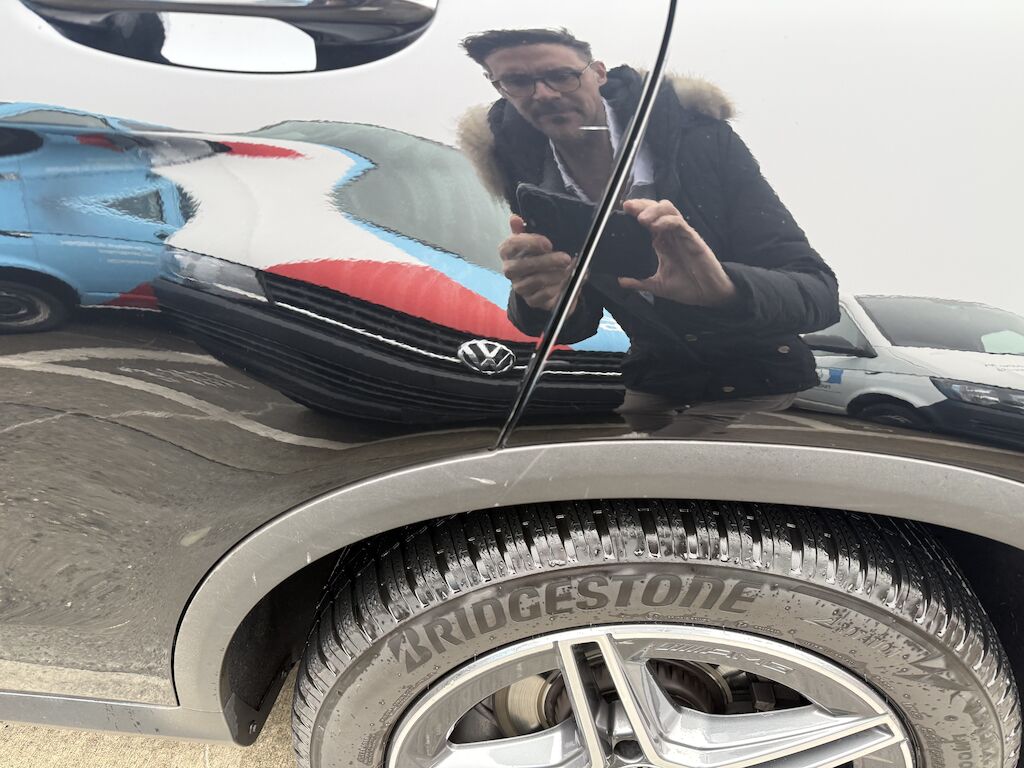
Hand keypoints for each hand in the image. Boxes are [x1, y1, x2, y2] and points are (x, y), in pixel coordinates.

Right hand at [500, 215, 574, 311]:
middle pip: (521, 266)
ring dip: (555, 275)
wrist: (548, 281)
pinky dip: (556, 288)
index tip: (548, 244)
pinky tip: (565, 281)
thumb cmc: (539, 255)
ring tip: (569, 269)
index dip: (530, 243)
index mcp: (507, 251)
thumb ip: (525, 228)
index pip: (511, 244)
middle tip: (565, 258)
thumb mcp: (535, 240)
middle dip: (546, 262)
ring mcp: (519, 286)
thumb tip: (514, 218)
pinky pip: (543, 295)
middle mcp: (509, 269)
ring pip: (534, 281)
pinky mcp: (530, 300)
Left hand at [618, 199, 736, 306]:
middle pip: (656, 208)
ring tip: (641, 219)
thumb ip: (639, 282)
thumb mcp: (657, 285)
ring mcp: (681, 235)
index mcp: (662, 242)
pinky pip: (679, 223)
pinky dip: (666, 221)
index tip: (622, 211)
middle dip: (641, 205)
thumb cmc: (687, 287)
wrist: (708, 295)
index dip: (636, 212)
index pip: (648, 219)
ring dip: (653, 210)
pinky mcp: (692, 238)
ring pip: (668, 210)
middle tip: (628, 207)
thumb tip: (620, 281)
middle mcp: (670, 235)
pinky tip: (656, 226)